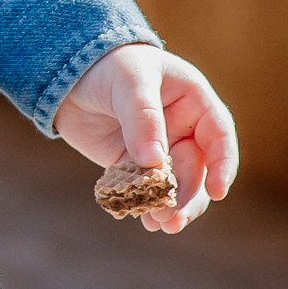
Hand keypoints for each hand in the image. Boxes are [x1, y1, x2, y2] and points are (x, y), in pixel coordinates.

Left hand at [53, 43, 236, 228]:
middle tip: (175, 220)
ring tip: (158, 224)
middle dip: (188, 197)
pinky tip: (141, 219)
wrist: (65, 71)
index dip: (222, 164)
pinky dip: (144, 204)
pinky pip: (144, 187)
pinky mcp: (131, 162)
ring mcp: (157, 147)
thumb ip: (143, 117)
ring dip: (168, 206)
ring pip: (172, 184)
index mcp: (194, 101)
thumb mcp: (130, 81)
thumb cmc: (109, 64)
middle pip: (195, 169)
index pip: (218, 136)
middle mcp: (181, 127)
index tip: (217, 191)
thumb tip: (154, 162)